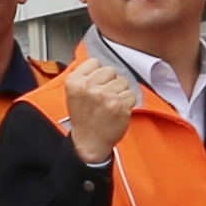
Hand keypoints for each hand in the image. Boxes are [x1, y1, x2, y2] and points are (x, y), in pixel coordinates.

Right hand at [60, 45, 141, 162]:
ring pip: (123, 81)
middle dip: (110, 82)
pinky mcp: (119, 105)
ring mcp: (105, 96)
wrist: (89, 142)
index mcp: (74, 82)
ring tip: (110, 104)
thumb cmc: (83, 118)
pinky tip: (118, 110)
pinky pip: (131, 94)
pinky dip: (128, 102)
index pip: (95, 62)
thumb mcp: (73, 94)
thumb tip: (99, 64)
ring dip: (120, 92)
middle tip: (104, 96)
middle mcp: (88, 87)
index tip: (97, 83)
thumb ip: (84, 76)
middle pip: (111, 70)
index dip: (98, 73)